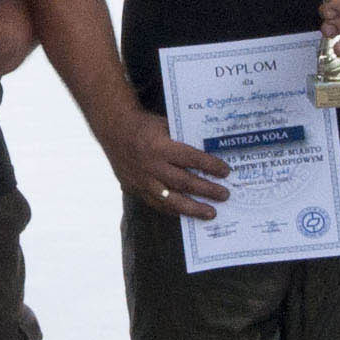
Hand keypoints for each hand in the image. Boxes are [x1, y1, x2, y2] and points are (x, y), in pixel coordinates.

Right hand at [104, 117, 232, 220]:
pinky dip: (174, 210)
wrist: (113, 130)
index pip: (191, 158)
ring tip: (211, 213)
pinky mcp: (135, 189)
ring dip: (193, 208)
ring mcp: (142, 181)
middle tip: (225, 195)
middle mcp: (151, 166)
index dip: (210, 166)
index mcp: (160, 146)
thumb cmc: (145, 126)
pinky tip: (188, 214)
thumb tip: (209, 153)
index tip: (226, 172)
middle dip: (207, 190)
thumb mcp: (165, 125)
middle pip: (184, 182)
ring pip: (171, 200)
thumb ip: (183, 140)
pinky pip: (158, 204)